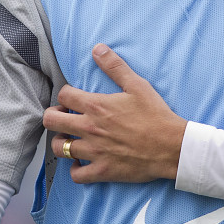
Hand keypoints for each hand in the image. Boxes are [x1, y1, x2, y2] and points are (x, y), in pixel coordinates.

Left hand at [42, 43, 187, 183]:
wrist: (171, 146)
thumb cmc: (156, 116)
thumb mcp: (138, 85)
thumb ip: (115, 67)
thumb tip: (98, 49)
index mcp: (96, 106)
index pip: (63, 94)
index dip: (66, 94)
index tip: (73, 98)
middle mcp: (89, 128)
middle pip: (51, 120)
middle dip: (54, 115)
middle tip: (65, 116)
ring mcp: (94, 151)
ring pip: (59, 148)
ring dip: (62, 142)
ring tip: (71, 138)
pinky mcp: (102, 170)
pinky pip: (75, 175)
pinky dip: (75, 169)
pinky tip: (81, 162)